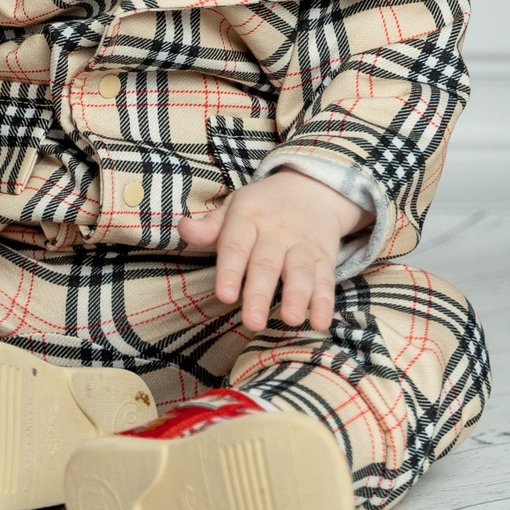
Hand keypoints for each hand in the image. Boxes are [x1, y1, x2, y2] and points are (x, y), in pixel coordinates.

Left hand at [177, 169, 367, 334]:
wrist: (312, 188)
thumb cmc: (262, 207)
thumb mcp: (234, 208)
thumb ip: (210, 226)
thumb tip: (183, 228)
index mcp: (248, 217)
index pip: (236, 244)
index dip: (230, 270)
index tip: (225, 296)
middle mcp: (276, 230)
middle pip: (267, 263)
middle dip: (260, 293)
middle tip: (253, 321)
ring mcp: (302, 243)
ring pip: (299, 270)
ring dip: (297, 295)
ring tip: (291, 319)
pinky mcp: (324, 255)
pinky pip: (325, 278)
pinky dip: (325, 301)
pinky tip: (320, 321)